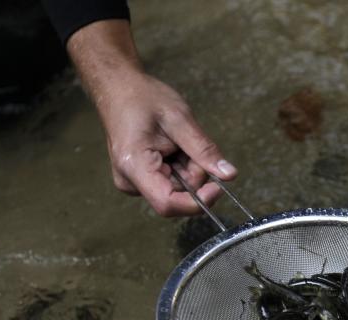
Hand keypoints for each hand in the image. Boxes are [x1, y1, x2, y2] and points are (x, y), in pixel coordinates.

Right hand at [67, 20, 236, 215]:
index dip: (197, 201)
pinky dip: (179, 166)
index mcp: (134, 166)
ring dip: (187, 167)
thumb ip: (204, 150)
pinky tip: (170, 146)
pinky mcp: (139, 180)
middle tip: (189, 143)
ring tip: (176, 140)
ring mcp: (134, 182)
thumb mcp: (179, 119)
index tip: (217, 187)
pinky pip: (170, 182)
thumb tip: (229, 175)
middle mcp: (130, 181)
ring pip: (177, 189)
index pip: (168, 204)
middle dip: (194, 173)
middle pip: (177, 195)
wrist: (118, 88)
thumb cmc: (142, 97)